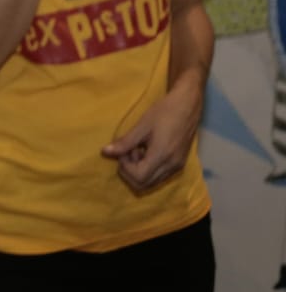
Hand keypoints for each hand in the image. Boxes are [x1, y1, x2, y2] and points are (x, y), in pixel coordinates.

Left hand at [101, 76, 202, 191]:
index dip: (126, 168)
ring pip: (152, 182)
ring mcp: (177, 167)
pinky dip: (148, 169)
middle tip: (128, 151)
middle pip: (144, 185)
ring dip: (139, 171)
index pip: (139, 177)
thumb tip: (105, 152)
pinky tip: (146, 151)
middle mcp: (172, 166)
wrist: (187, 106)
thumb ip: (124, 142)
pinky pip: (159, 176)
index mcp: (162, 156)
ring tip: (137, 150)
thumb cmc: (164, 112)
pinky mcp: (179, 164)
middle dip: (130, 171)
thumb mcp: (141, 126)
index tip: (123, 151)